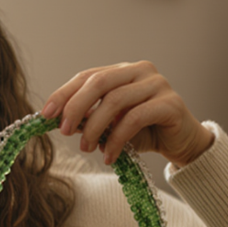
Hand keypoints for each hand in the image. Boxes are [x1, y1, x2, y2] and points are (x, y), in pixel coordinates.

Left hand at [41, 62, 213, 167]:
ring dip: (95, 127)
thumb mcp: (111, 124)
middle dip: (76, 107)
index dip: (64, 94)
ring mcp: (157, 84)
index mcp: (122, 71)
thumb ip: (90, 118)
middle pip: (99, 82)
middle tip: (65, 131)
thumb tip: (59, 121)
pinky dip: (117, 138)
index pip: (87, 76)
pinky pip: (135, 118)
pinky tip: (109, 155)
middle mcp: (140, 71)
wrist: (182, 144)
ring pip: (116, 101)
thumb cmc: (144, 132)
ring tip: (86, 148)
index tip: (45, 114)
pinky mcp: (170, 104)